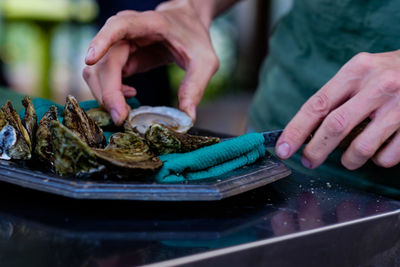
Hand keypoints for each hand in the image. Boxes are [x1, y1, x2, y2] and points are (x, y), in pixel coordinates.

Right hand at [83, 0, 218, 124]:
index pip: (118, 27)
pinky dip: (110, 93)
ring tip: (126, 111)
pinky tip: (131, 96)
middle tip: (121, 119)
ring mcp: (119, 45)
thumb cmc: (194, 38)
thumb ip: (196, 86)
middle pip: (104, 61)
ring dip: (105, 95)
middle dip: (108, 92)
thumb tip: (187, 118)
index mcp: (147, 24)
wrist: (187, 26)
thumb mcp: (205, 61)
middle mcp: (126, 32)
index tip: (90, 59)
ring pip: (96, 71)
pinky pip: (103, 77)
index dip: (101, 41)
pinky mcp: (119, 58)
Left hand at [275, 51, 399, 169]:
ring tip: (349, 158)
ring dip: (349, 161)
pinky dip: (377, 161)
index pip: (317, 105)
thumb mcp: (360, 74)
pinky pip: (387, 157)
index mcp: (356, 71)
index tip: (283, 149)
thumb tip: (306, 131)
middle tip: (309, 161)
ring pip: (361, 148)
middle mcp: (378, 85)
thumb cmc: (387, 74)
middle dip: (316, 150)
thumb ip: (336, 97)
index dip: (296, 130)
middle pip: (335, 127)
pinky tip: (378, 151)